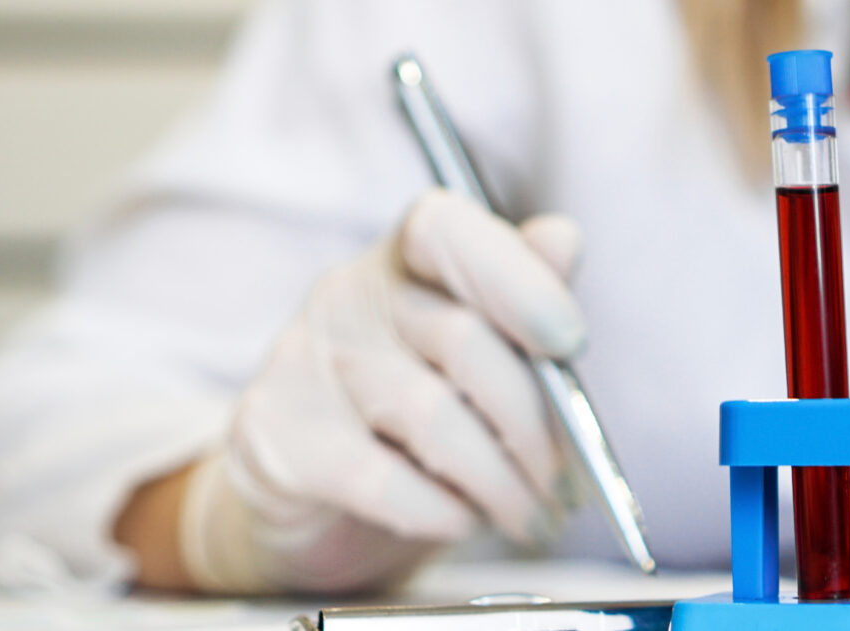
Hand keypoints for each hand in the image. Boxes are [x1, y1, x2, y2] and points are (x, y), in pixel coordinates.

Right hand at [178, 189, 583, 593]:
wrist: (313, 493)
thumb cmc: (417, 404)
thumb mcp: (480, 347)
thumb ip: (522, 294)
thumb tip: (563, 237)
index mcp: (406, 257)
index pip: (449, 232)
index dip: (518, 280)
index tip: (570, 343)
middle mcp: (351, 297)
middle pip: (463, 340)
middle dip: (534, 424)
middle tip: (570, 484)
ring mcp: (305, 363)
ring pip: (432, 416)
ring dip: (501, 481)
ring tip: (532, 517)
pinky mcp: (279, 437)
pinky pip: (379, 478)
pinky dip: (439, 509)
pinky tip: (464, 520)